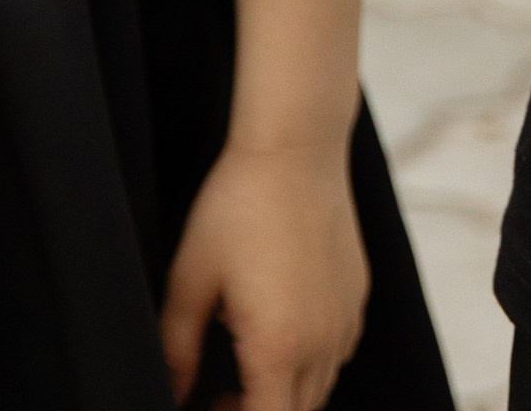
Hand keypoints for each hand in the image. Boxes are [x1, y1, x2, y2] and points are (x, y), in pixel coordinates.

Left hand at [159, 138, 367, 410]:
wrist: (296, 145)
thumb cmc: (239, 205)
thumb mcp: (190, 280)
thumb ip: (176, 350)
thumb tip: (173, 391)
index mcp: (280, 345)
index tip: (206, 405)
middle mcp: (323, 339)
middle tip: (217, 394)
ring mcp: (346, 314)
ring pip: (321, 385)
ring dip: (286, 392)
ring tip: (245, 364)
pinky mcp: (358, 291)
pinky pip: (339, 350)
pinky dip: (312, 360)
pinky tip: (282, 330)